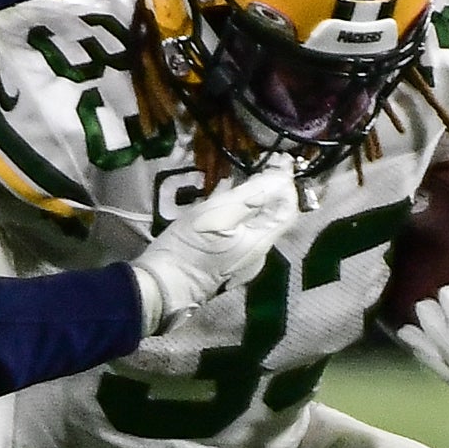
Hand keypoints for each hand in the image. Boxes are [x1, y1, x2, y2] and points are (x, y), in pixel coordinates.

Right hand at [125, 164, 301, 333]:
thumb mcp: (218, 214)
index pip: (288, 208)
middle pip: (274, 216)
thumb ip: (252, 195)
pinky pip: (241, 232)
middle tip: (261, 163)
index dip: (286, 183)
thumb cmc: (187, 248)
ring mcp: (242, 261)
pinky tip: (225, 202)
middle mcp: (258, 254)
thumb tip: (281, 177)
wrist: (160, 288)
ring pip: (257, 224)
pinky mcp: (225, 262)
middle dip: (272, 189)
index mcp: (260, 242)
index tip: (277, 159)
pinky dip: (239, 213)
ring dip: (255, 200)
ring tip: (243, 177)